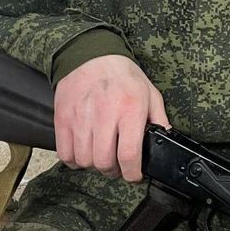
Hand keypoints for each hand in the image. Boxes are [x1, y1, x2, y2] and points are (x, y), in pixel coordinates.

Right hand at [54, 55, 169, 182]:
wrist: (90, 55)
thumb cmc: (122, 75)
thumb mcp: (149, 93)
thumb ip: (160, 119)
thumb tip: (167, 141)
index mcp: (129, 109)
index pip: (129, 155)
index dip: (133, 174)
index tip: (135, 176)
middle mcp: (104, 115)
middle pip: (104, 162)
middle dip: (114, 171)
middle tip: (118, 166)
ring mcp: (80, 118)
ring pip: (84, 161)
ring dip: (94, 165)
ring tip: (101, 156)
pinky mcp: (62, 119)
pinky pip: (65, 154)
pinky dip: (74, 160)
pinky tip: (84, 151)